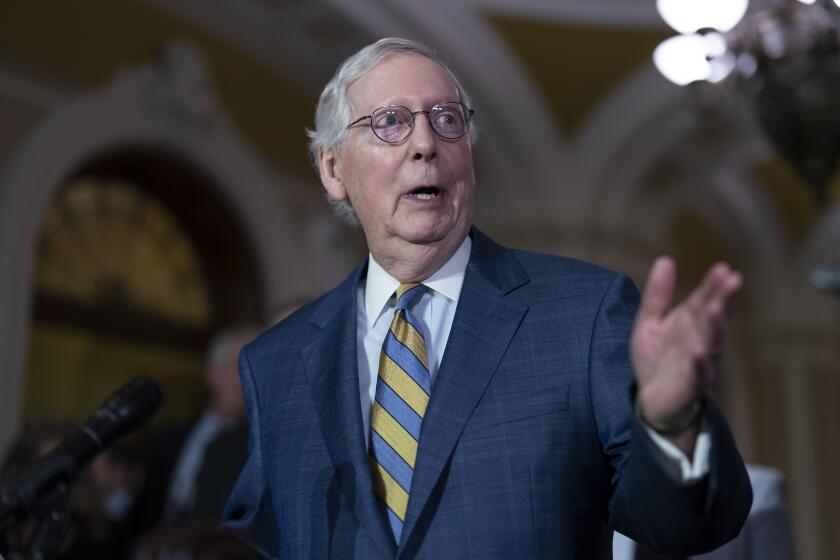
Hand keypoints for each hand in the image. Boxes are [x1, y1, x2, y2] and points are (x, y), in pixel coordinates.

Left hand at [631, 257, 741, 430]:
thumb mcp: (650, 321)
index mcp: (691, 323)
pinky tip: (700, 351)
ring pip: (710, 343)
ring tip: (716, 308)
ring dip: (714, 326)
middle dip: (723, 299)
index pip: (705, 300)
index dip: (714, 285)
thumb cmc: (656, 358)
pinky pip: (697, 373)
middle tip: (733, 280)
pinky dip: (700, 363)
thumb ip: (658, 295)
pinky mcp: (689, 385)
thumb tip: (665, 260)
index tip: (723, 268)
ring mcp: (698, 363)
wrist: (653, 400)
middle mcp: (700, 340)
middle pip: (713, 318)